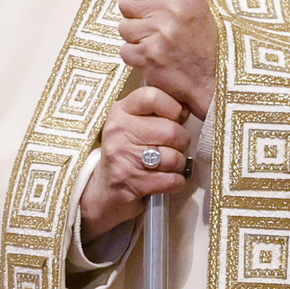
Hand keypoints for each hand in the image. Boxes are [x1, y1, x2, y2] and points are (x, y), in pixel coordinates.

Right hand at [79, 86, 190, 242]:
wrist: (104, 192)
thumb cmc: (127, 153)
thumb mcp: (135, 126)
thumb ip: (158, 113)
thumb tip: (186, 109)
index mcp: (120, 111)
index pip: (152, 96)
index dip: (172, 107)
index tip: (175, 118)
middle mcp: (118, 131)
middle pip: (170, 130)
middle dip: (181, 143)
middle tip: (174, 148)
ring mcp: (123, 157)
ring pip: (174, 157)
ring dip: (179, 165)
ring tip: (167, 165)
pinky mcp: (132, 182)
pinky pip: (172, 180)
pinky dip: (176, 182)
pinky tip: (166, 180)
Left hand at [118, 0, 216, 118]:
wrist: (215, 83)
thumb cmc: (208, 47)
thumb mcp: (200, 9)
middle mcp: (172, 10)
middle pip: (127, 0)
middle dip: (134, 13)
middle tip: (151, 24)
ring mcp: (159, 34)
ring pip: (123, 26)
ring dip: (135, 36)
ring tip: (156, 43)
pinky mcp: (148, 56)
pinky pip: (125, 49)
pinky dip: (135, 55)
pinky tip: (154, 57)